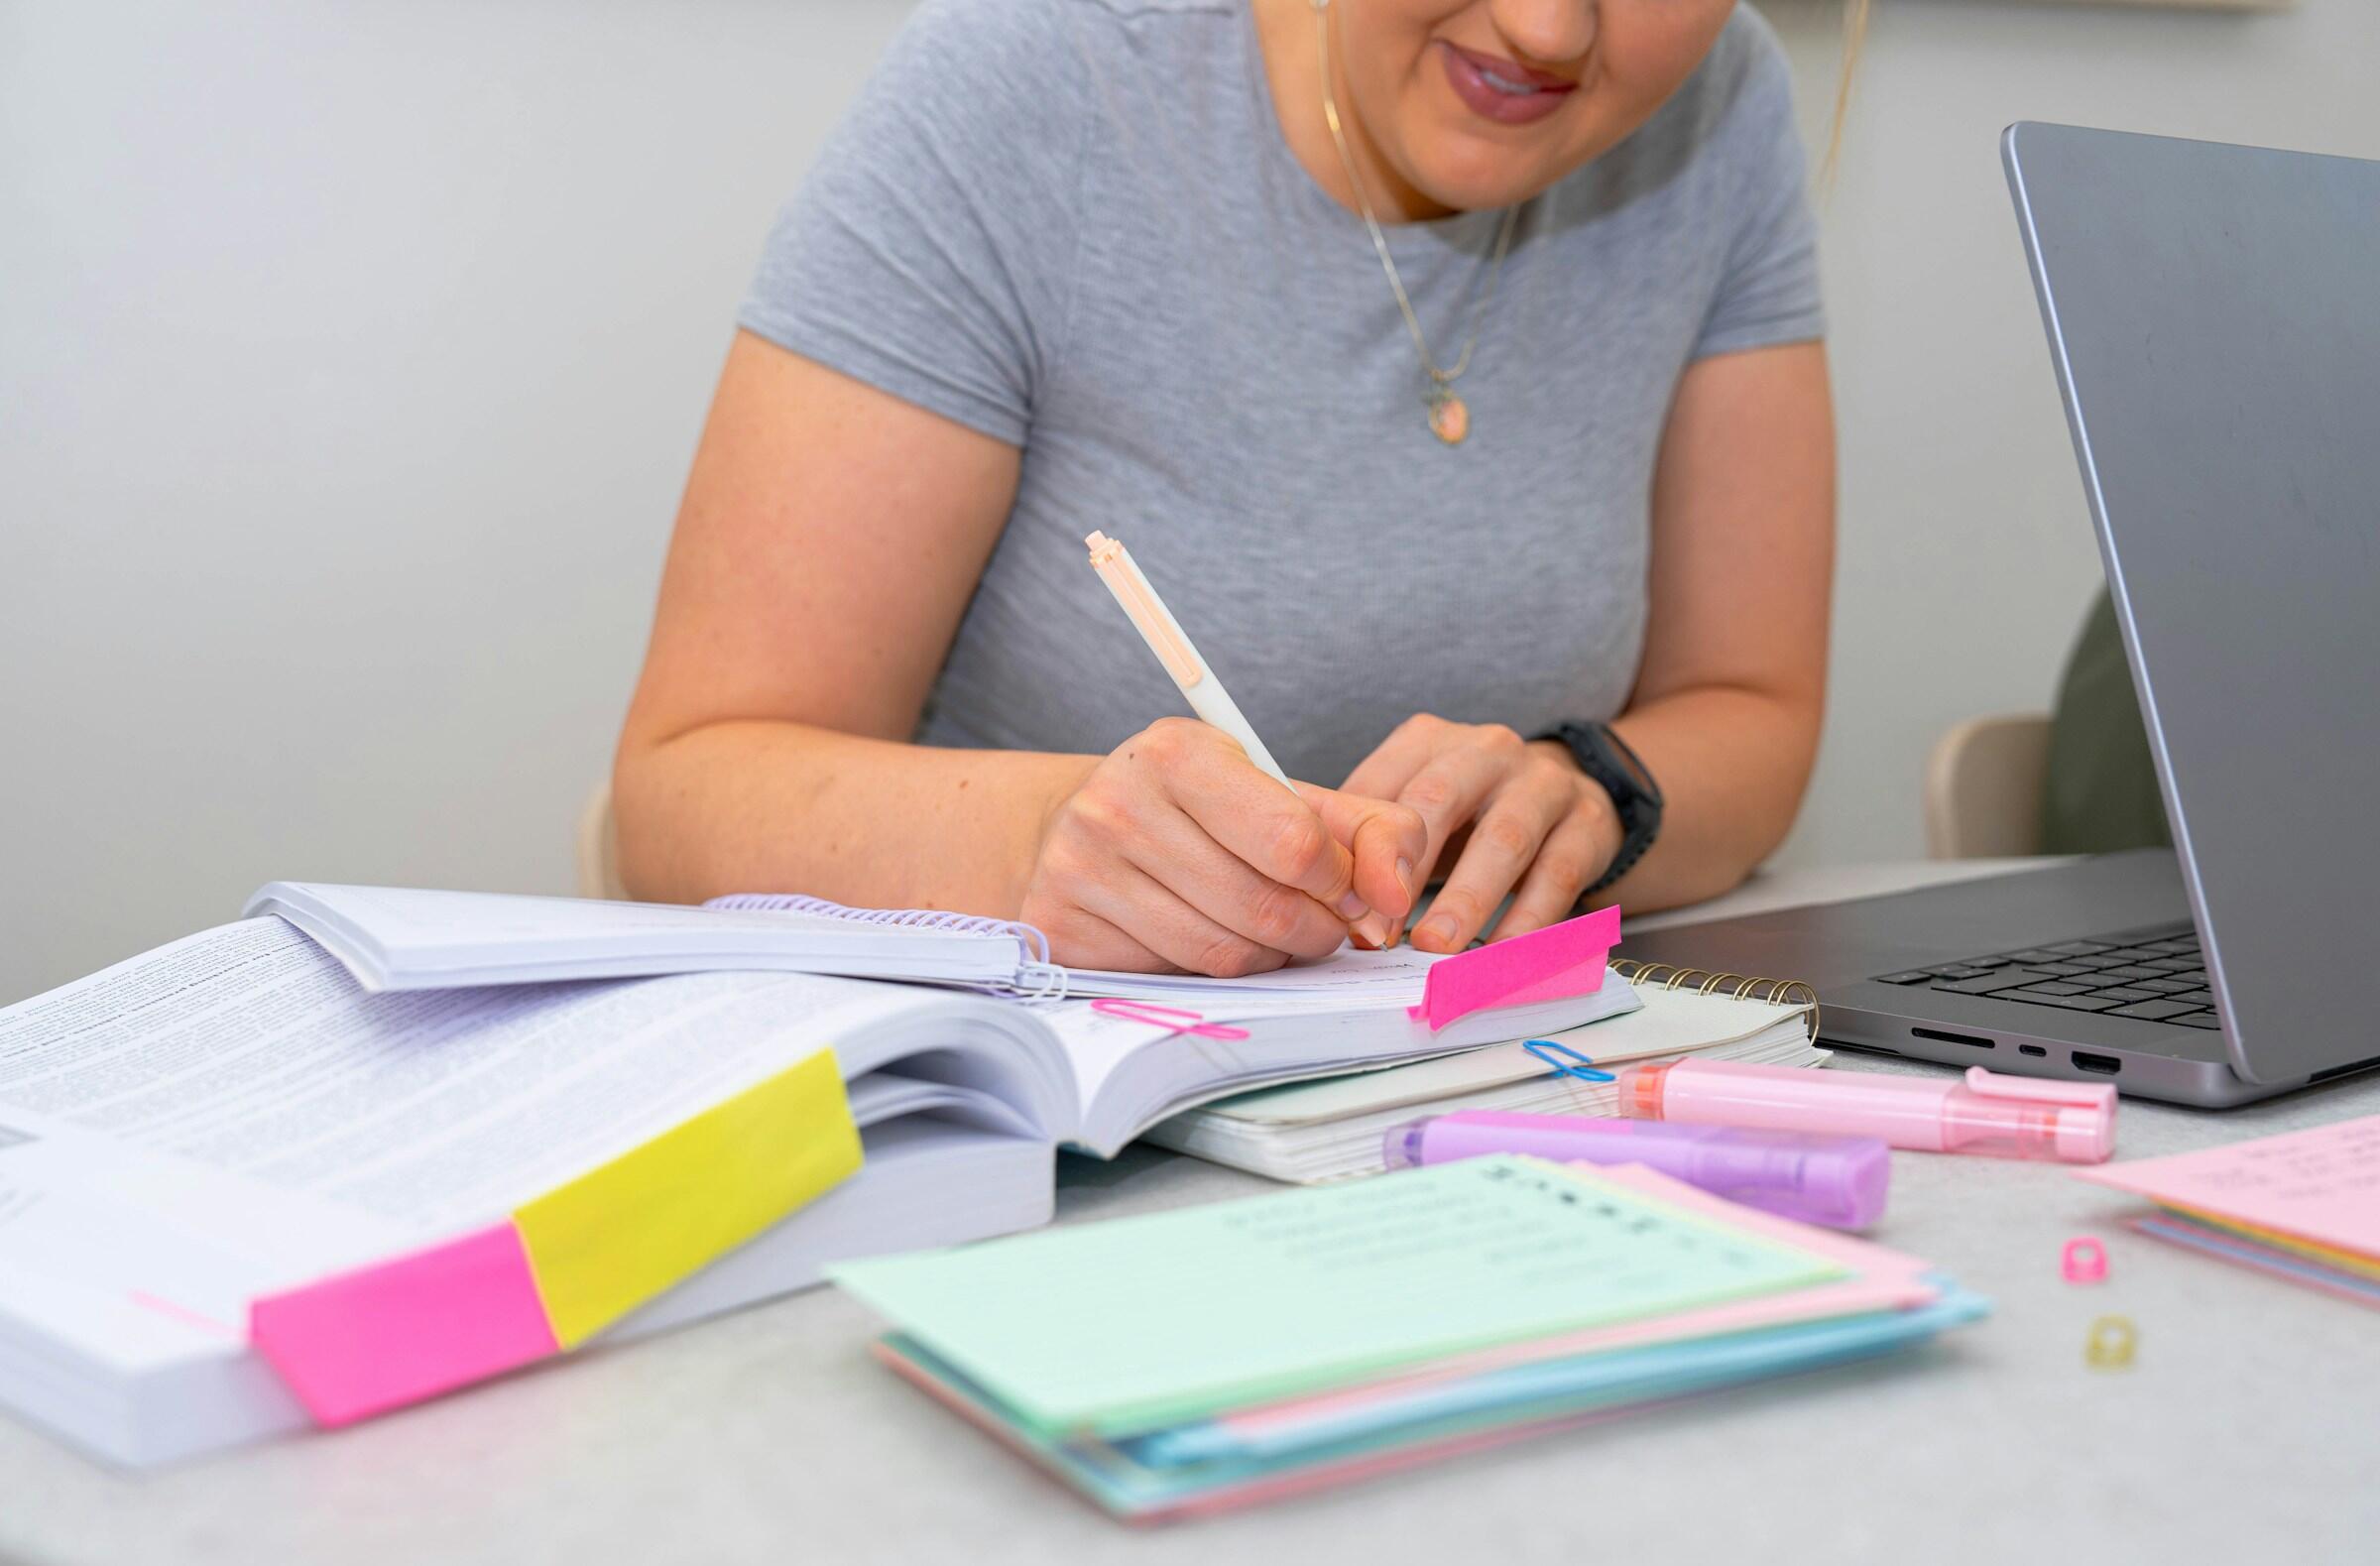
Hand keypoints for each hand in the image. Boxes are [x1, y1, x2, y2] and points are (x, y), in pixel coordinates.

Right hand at [1022, 718, 1424, 974]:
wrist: (1083, 820)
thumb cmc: (1202, 809)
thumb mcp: (1281, 792)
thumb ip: (1367, 827)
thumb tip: (1394, 895)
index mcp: (1178, 751)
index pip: (1294, 841)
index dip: (1342, 880)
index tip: (1350, 890)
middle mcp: (1118, 804)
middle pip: (1263, 906)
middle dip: (1316, 929)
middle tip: (1324, 925)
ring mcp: (1081, 869)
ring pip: (1224, 952)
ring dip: (1274, 956)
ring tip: (1276, 933)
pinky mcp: (1064, 928)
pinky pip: (1178, 976)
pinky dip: (1219, 972)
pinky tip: (1217, 939)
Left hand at [1341, 715, 1624, 951]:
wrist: (1568, 793)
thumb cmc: (1469, 811)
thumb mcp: (1418, 804)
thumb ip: (1372, 837)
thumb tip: (1317, 900)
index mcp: (1430, 740)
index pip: (1383, 787)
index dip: (1358, 849)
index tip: (1339, 907)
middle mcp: (1487, 751)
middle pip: (1438, 802)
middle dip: (1405, 870)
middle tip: (1381, 931)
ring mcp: (1543, 783)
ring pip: (1503, 840)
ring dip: (1466, 899)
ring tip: (1437, 948)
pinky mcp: (1588, 822)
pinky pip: (1556, 875)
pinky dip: (1528, 921)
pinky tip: (1502, 955)